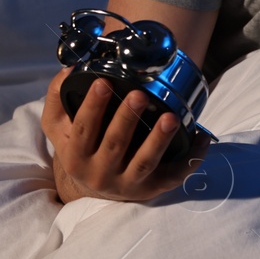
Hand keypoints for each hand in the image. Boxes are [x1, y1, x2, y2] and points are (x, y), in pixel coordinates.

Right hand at [41, 67, 209, 204]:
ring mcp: (128, 183)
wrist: (94, 186)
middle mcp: (100, 174)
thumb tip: (70, 69)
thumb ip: (57, 97)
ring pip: (145, 163)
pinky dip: (191, 159)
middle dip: (127, 119)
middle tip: (140, 95)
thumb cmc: (81, 147)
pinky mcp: (152, 189)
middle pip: (115, 145)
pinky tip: (202, 137)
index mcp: (76, 156)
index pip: (83, 130)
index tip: (103, 82)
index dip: (92, 107)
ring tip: (171, 118)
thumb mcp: (59, 127)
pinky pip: (174, 175)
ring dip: (159, 140)